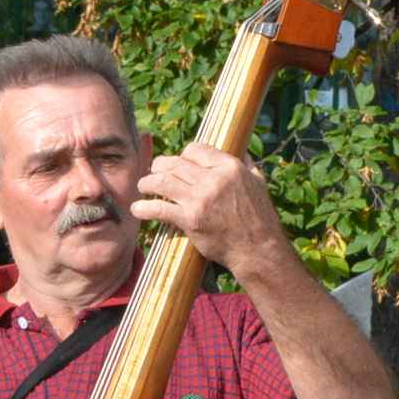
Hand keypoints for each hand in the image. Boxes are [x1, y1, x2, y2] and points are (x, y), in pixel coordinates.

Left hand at [130, 143, 289, 279]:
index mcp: (229, 167)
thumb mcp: (258, 182)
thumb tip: (239, 151)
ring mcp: (200, 199)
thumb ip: (247, 164)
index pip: (195, 150)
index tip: (176, 163)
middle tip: (153, 173)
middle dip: (159, 167)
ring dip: (147, 183)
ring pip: (162, 181)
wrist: (258, 249)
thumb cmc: (260, 218)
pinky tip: (137, 209)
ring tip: (142, 187)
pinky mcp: (190, 220)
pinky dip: (144, 208)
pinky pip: (159, 208)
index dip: (182, 155)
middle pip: (175, 163)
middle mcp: (213, 179)